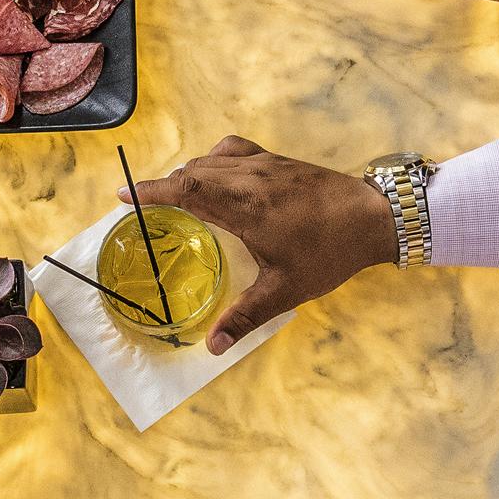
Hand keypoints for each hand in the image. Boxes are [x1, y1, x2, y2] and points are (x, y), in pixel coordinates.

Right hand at [133, 136, 398, 351]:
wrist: (374, 217)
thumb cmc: (329, 252)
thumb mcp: (286, 289)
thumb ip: (246, 315)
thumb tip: (212, 347)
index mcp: (244, 205)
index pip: (185, 188)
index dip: (151, 190)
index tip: (123, 196)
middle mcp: (249, 177)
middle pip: (193, 170)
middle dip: (164, 185)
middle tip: (144, 205)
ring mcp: (265, 163)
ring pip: (212, 158)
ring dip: (189, 172)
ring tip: (177, 195)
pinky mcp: (279, 159)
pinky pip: (234, 150)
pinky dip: (214, 160)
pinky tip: (218, 176)